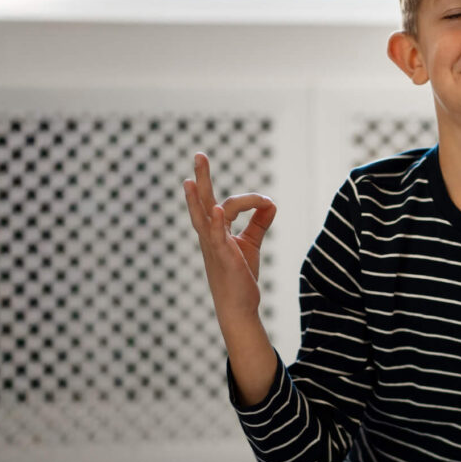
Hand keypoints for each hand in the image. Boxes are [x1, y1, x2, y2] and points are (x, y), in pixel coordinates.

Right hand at [183, 152, 276, 323]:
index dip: (250, 200)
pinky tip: (217, 210)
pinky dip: (217, 223)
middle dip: (202, 178)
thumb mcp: (251, 243)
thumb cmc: (241, 276)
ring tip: (190, 180)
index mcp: (216, 231)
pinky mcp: (223, 259)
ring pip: (202, 218)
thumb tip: (271, 203)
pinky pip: (216, 238)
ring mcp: (213, 247)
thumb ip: (259, 222)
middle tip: (199, 155)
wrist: (239, 306)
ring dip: (196, 199)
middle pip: (203, 202)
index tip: (268, 203)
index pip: (228, 204)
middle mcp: (210, 236)